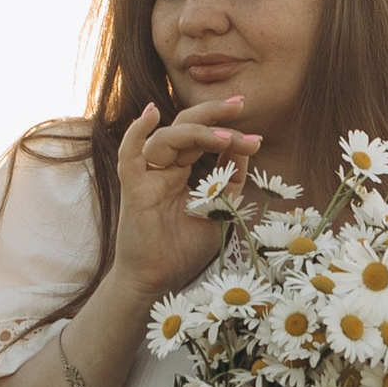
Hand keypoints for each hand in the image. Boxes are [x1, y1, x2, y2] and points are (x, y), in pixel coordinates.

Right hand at [109, 97, 258, 303]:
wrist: (159, 282)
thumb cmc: (184, 250)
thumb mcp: (220, 210)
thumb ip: (230, 178)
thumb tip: (246, 145)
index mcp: (182, 171)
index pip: (204, 139)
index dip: (230, 133)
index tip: (257, 140)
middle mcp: (164, 168)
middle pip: (186, 127)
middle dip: (214, 114)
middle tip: (241, 104)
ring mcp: (147, 176)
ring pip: (167, 138)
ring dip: (197, 133)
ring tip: (226, 138)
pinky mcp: (133, 189)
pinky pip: (130, 154)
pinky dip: (137, 132)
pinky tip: (151, 114)